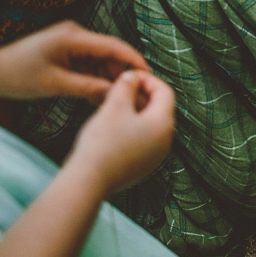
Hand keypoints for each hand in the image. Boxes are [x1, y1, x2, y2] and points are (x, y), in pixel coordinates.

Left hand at [0, 21, 150, 102]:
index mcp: (73, 36)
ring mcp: (71, 41)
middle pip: (109, 52)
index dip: (132, 60)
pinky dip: (95, 78)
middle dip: (122, 72)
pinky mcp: (67, 50)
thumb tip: (115, 92)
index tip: (148, 75)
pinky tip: (101, 95)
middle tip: (135, 93)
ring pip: (100, 60)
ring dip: (108, 78)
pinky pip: (89, 63)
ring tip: (117, 98)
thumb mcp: (55, 85)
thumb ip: (88, 87)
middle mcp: (75, 34)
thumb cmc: (18, 76)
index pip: (112, 46)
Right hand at [67, 70, 175, 194]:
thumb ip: (126, 86)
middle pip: (159, 108)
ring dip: (135, 110)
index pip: (165, 91)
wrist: (89, 181)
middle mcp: (165, 141)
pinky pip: (143, 139)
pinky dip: (132, 127)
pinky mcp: (142, 166)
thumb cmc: (103, 143)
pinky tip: (113, 125)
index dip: (147, 79)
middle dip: (140, 94)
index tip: (129, 76)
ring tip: (114, 104)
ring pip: (150, 124)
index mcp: (164, 124)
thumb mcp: (115, 106)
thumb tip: (132, 76)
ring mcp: (155, 155)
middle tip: (120, 88)